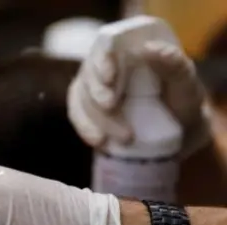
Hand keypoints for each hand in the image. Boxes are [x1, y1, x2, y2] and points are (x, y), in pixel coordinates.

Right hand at [68, 40, 209, 157]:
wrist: (177, 132)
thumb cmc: (182, 101)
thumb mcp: (186, 83)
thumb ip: (174, 65)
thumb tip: (148, 48)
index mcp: (128, 49)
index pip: (106, 45)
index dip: (103, 60)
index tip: (109, 77)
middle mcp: (105, 63)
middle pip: (89, 73)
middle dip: (96, 92)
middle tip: (110, 107)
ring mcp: (92, 87)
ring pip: (82, 97)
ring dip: (96, 117)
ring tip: (123, 137)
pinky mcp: (86, 109)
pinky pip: (77, 115)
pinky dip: (85, 128)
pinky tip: (98, 141)